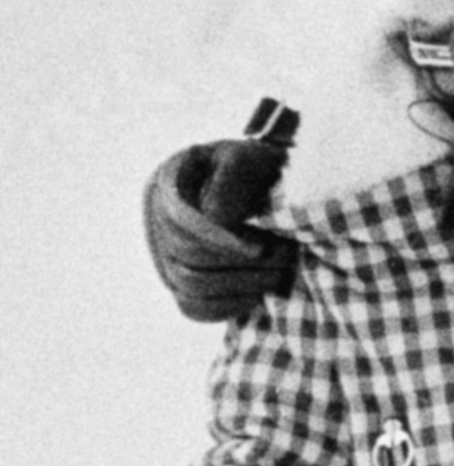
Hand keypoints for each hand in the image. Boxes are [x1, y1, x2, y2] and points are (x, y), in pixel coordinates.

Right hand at [144, 116, 299, 324]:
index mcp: (168, 182)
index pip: (179, 219)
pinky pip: (193, 307)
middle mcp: (157, 219)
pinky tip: (259, 295)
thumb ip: (233, 175)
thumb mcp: (253, 159)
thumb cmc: (262, 170)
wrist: (272, 193)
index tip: (259, 249)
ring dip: (239, 284)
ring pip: (188, 283)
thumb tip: (214, 215)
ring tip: (278, 273)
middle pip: (184, 254)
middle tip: (284, 257)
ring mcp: (165, 254)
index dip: (217, 239)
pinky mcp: (180, 282)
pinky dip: (228, 306)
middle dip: (238, 261)